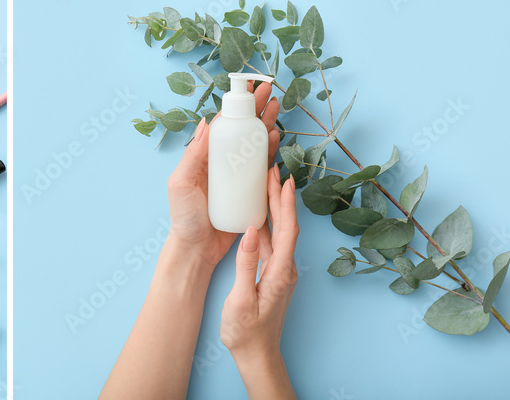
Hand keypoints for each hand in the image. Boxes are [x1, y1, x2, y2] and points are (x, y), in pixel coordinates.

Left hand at [166, 81, 280, 265]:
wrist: (197, 249)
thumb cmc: (184, 217)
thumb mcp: (181, 183)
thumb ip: (192, 155)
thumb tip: (205, 122)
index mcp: (204, 157)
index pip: (222, 125)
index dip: (236, 106)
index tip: (249, 89)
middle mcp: (221, 163)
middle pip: (241, 131)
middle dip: (256, 111)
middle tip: (270, 94)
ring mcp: (236, 177)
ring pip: (254, 146)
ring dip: (266, 127)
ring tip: (276, 112)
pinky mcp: (249, 192)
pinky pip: (262, 169)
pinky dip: (270, 153)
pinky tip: (276, 139)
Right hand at [220, 168, 298, 397]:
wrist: (256, 355)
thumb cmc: (246, 333)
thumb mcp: (241, 299)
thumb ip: (247, 265)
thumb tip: (251, 233)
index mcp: (280, 273)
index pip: (287, 230)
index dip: (285, 204)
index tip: (283, 180)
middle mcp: (285, 270)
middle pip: (286, 226)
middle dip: (280, 198)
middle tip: (273, 171)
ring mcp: (280, 273)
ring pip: (279, 234)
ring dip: (273, 209)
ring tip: (265, 186)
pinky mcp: (272, 276)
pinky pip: (272, 244)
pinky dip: (266, 226)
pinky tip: (257, 217)